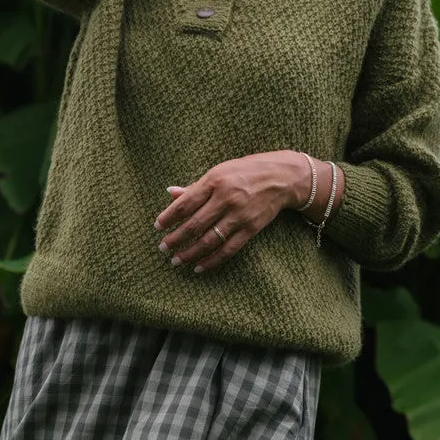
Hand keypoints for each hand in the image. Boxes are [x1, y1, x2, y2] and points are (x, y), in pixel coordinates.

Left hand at [153, 151, 303, 273]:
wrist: (282, 177)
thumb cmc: (246, 172)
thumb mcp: (219, 171)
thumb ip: (195, 187)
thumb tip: (170, 194)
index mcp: (214, 180)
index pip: (185, 203)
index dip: (169, 217)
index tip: (157, 227)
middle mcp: (226, 198)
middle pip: (194, 224)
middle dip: (175, 239)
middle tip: (163, 249)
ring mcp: (238, 215)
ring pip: (208, 240)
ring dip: (189, 253)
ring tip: (176, 261)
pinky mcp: (250, 229)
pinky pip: (227, 250)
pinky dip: (211, 260)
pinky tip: (198, 267)